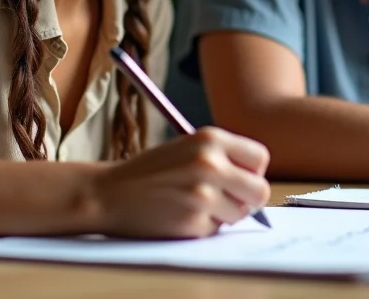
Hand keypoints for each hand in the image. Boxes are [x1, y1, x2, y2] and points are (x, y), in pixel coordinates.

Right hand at [87, 126, 270, 238]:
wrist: (108, 193)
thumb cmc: (151, 171)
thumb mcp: (188, 147)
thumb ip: (223, 157)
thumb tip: (257, 182)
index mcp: (210, 138)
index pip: (260, 158)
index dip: (251, 171)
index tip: (238, 178)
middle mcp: (209, 163)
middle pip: (260, 191)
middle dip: (248, 199)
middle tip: (228, 199)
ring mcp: (201, 195)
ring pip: (240, 214)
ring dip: (223, 214)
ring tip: (194, 203)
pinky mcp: (192, 223)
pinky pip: (216, 230)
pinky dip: (202, 227)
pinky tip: (180, 214)